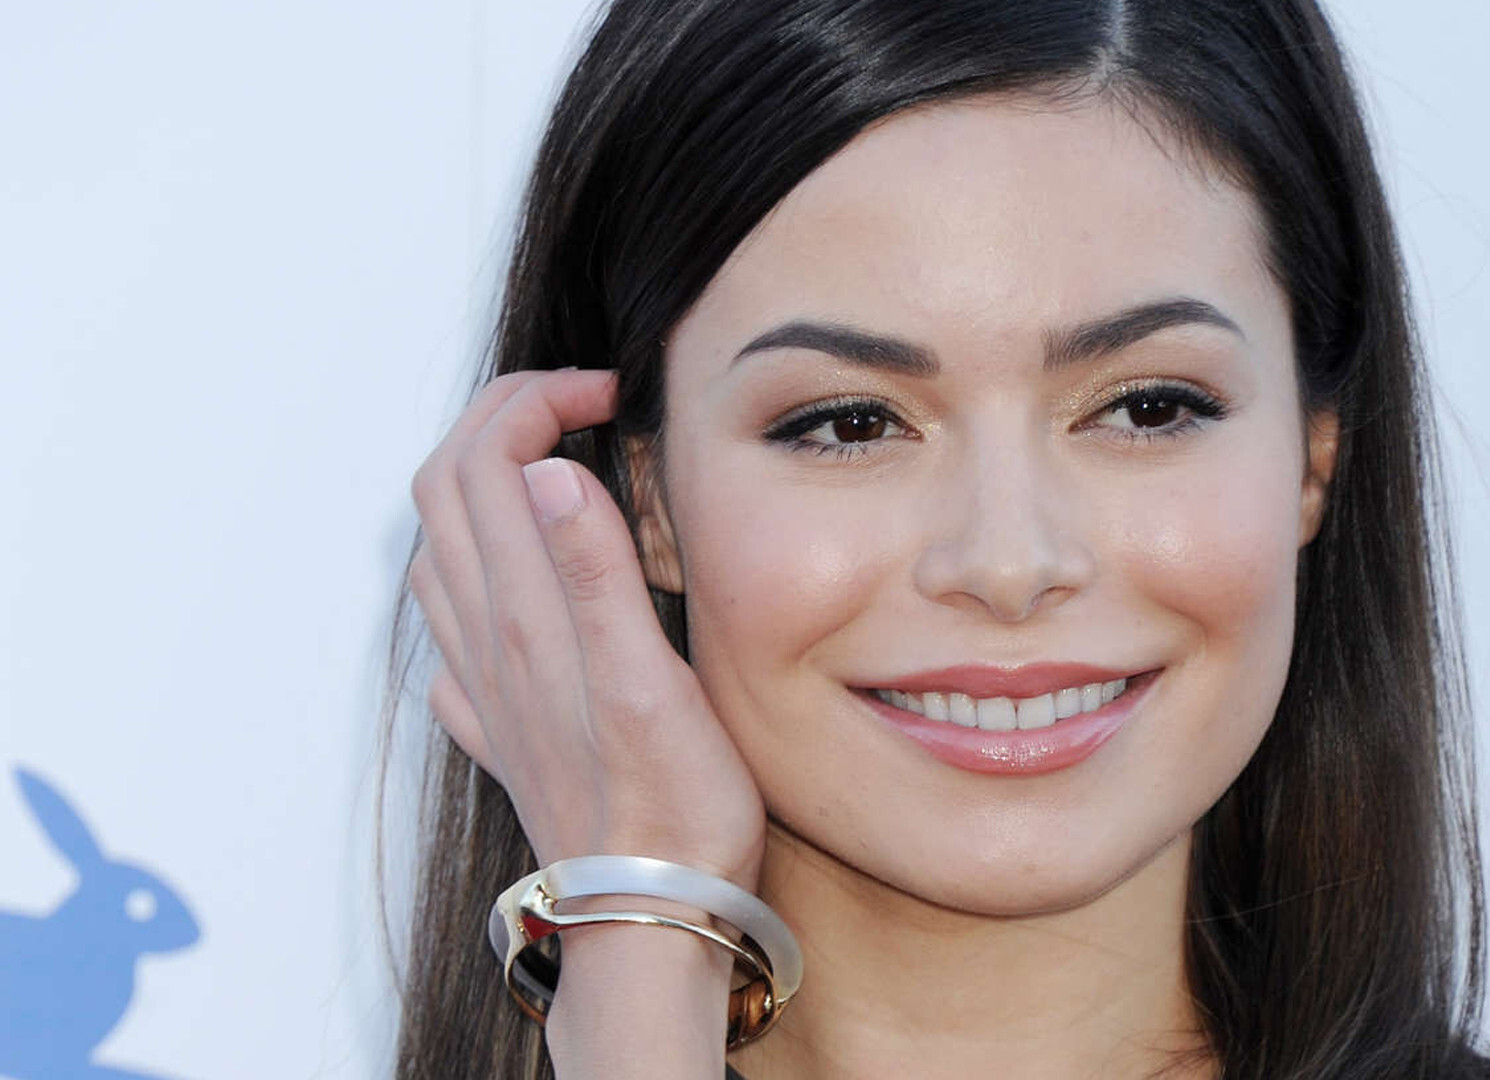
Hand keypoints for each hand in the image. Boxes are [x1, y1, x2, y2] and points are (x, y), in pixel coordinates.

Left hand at [405, 368, 764, 889]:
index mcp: (526, 616)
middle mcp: (488, 642)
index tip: (609, 394)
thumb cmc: (672, 808)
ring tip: (547, 463)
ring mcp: (485, 685)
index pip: (488, 462)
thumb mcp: (651, 680)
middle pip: (448, 490)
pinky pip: (452, 626)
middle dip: (499, 418)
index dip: (537, 402)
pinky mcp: (500, 723)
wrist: (647, 914)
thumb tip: (545, 466)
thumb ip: (594, 570)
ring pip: (440, 552)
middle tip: (576, 402)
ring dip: (478, 483)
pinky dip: (474, 570)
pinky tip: (518, 581)